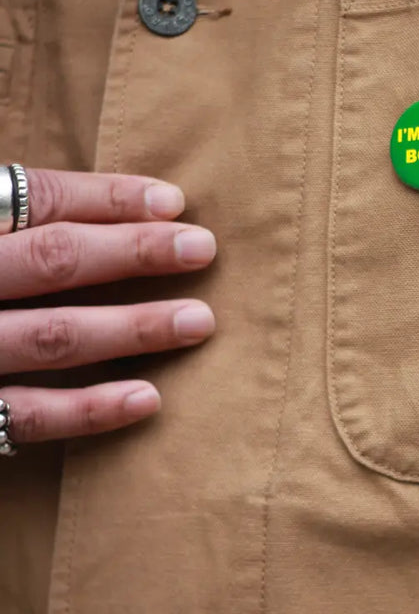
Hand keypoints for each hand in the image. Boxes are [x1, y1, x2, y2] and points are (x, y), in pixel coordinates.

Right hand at [0, 169, 216, 446]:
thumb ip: (7, 212)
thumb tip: (95, 201)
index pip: (36, 199)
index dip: (108, 197)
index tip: (173, 200)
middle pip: (52, 259)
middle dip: (134, 253)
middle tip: (203, 249)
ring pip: (51, 337)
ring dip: (132, 328)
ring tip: (198, 321)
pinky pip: (28, 416)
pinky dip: (90, 410)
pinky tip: (149, 399)